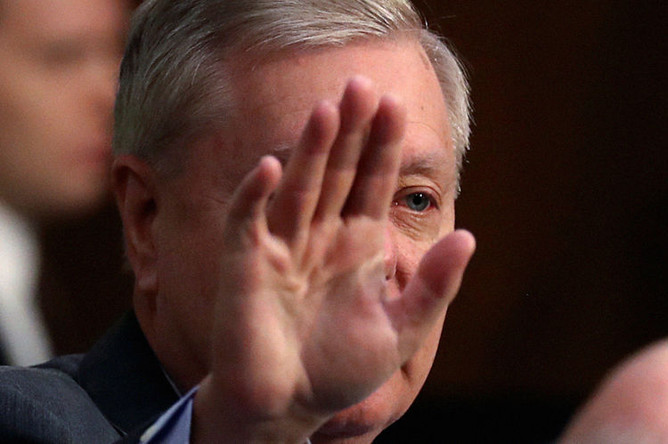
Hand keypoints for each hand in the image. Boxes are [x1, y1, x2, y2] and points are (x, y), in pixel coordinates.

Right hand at [193, 76, 474, 442]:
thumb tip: (469, 237)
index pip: (372, 183)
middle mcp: (321, 236)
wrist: (290, 406)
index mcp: (358, 245)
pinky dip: (255, 196)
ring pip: (299, 187)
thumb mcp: (400, 331)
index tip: (395, 104)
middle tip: (361, 84)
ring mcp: (283, 247)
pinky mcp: (246, 265)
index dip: (382, 146)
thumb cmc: (340, 368)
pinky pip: (248, 222)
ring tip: (327, 109)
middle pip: (337, 173)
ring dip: (311, 150)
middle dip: (350, 132)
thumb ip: (433, 287)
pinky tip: (272, 167)